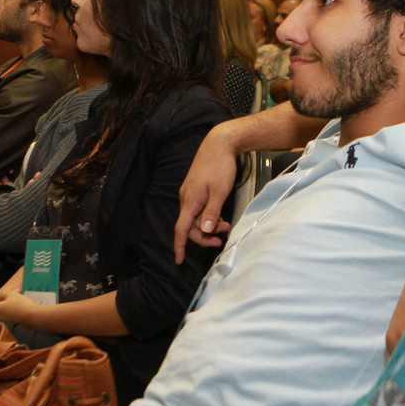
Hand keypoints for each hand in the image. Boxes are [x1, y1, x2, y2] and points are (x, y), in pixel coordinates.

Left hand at [0, 289, 38, 325]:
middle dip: (1, 299)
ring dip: (9, 301)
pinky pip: (9, 312)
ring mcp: (5, 320)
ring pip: (3, 309)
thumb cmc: (19, 304)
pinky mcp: (13, 321)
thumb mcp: (11, 294)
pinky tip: (22, 299)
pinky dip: (13, 306)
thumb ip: (2, 294)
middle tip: (9, 293)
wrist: (33, 317)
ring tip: (19, 292)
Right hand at [175, 134, 238, 263]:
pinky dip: (208, 216)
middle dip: (205, 235)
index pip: (181, 229)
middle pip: (190, 226)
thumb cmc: (220, 166)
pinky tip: (219, 216)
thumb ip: (212, 213)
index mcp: (190, 201)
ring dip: (209, 225)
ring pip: (195, 218)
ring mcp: (190, 193)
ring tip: (225, 225)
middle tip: (222, 236)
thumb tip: (204, 231)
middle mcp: (186, 198)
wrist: (219, 144)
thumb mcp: (220, 192)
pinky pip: (198, 209)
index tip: (178, 260)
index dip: (179, 246)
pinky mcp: (196, 189)